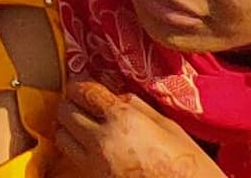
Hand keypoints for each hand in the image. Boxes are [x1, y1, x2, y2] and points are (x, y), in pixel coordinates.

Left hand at [45, 80, 221, 177]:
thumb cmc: (188, 164)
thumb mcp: (168, 126)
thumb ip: (137, 106)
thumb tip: (117, 95)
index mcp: (123, 119)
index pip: (85, 92)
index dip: (79, 84)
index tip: (80, 83)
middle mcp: (103, 140)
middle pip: (65, 112)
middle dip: (70, 103)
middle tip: (81, 102)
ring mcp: (96, 166)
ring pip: (62, 137)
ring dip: (68, 127)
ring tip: (82, 124)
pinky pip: (75, 160)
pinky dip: (77, 149)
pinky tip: (91, 146)